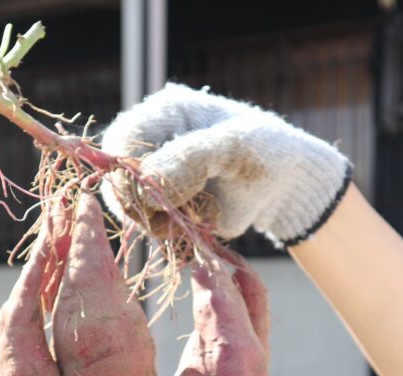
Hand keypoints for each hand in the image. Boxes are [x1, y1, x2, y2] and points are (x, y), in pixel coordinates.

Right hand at [100, 83, 351, 246]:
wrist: (284, 186)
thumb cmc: (264, 153)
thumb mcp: (234, 147)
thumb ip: (190, 160)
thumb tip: (144, 186)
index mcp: (163, 114)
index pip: (121, 141)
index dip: (129, 171)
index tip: (155, 195)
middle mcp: (151, 145)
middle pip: (118, 178)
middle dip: (144, 203)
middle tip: (176, 215)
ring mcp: (155, 179)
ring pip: (131, 208)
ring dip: (159, 222)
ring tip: (196, 219)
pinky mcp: (166, 208)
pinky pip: (150, 227)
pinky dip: (170, 234)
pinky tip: (198, 228)